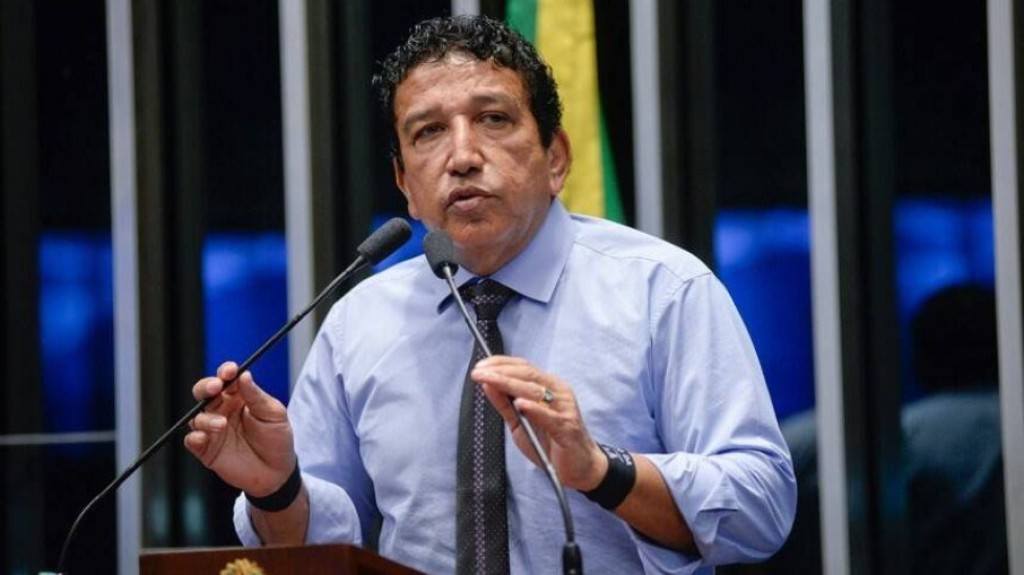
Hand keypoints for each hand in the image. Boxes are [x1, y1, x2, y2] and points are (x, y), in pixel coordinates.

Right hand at [184, 361, 295, 496]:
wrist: (276, 472)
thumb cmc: (277, 439)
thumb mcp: (274, 414)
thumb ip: (257, 396)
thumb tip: (245, 375)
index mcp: (239, 397)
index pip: (226, 379)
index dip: (225, 372)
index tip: (229, 371)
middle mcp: (222, 410)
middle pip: (204, 392)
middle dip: (206, 387)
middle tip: (215, 388)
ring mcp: (213, 429)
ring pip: (196, 416)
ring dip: (205, 417)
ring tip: (221, 424)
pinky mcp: (206, 449)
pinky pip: (192, 440)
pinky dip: (194, 437)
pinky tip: (203, 437)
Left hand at [470, 356, 606, 490]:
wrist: (580, 467)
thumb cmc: (550, 442)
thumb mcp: (520, 422)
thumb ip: (505, 404)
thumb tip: (486, 384)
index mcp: (548, 387)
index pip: (523, 368)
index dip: (500, 364)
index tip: (479, 367)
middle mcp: (558, 392)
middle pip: (528, 375)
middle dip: (500, 372)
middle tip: (479, 373)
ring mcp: (564, 408)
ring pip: (536, 391)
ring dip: (510, 384)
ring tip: (490, 381)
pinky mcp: (568, 428)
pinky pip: (550, 416)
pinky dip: (535, 409)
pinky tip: (520, 404)